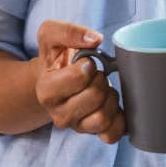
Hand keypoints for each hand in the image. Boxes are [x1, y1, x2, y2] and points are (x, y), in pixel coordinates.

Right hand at [33, 20, 124, 143]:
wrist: (56, 79)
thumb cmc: (56, 58)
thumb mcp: (51, 36)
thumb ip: (68, 31)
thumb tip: (94, 39)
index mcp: (46, 90)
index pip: (78, 79)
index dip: (88, 66)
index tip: (86, 63)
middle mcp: (58, 114)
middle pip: (94, 97)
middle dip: (101, 80)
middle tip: (96, 74)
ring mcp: (76, 126)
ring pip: (103, 118)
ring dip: (110, 98)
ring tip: (104, 89)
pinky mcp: (93, 134)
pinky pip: (112, 134)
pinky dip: (119, 120)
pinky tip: (113, 106)